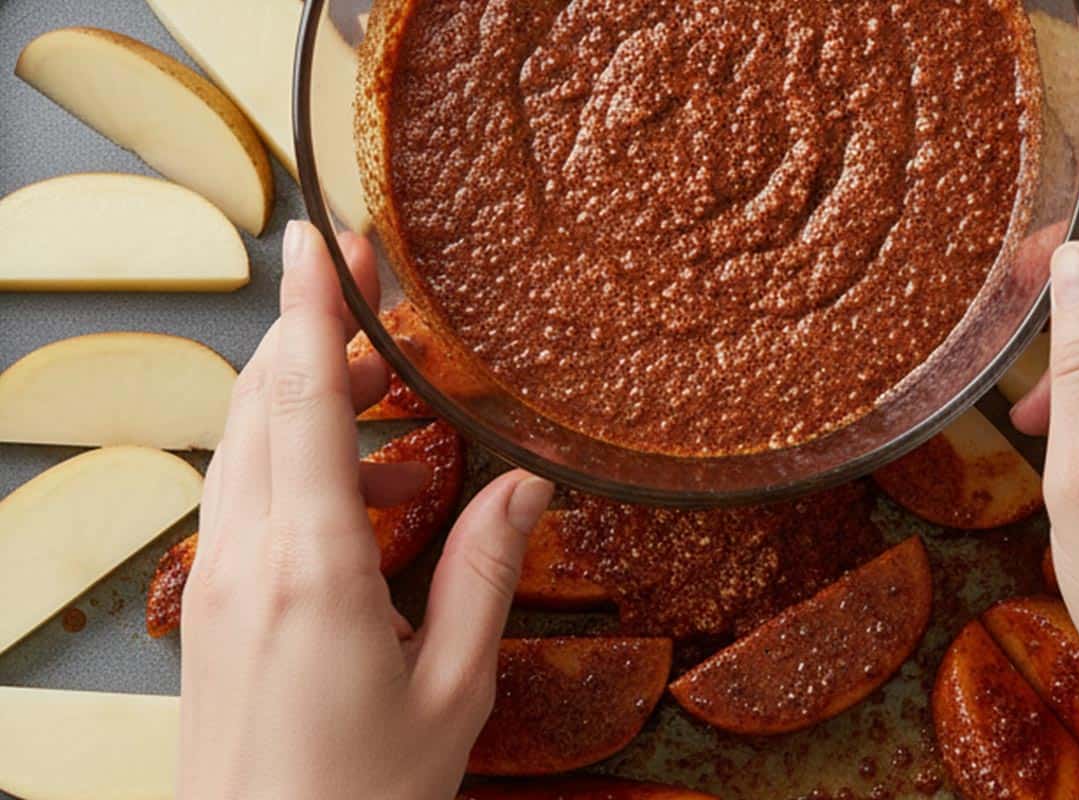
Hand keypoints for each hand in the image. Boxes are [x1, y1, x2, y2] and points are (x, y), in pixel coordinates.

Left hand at [178, 221, 553, 799]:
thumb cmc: (362, 796)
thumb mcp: (453, 688)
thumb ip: (485, 572)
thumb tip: (525, 484)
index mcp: (314, 570)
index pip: (300, 402)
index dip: (310, 310)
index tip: (318, 240)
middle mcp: (247, 559)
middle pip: (264, 402)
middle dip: (313, 333)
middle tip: (375, 297)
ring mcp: (216, 581)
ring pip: (246, 442)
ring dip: (302, 394)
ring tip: (381, 392)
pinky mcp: (211, 605)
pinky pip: (242, 493)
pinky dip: (288, 454)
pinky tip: (354, 483)